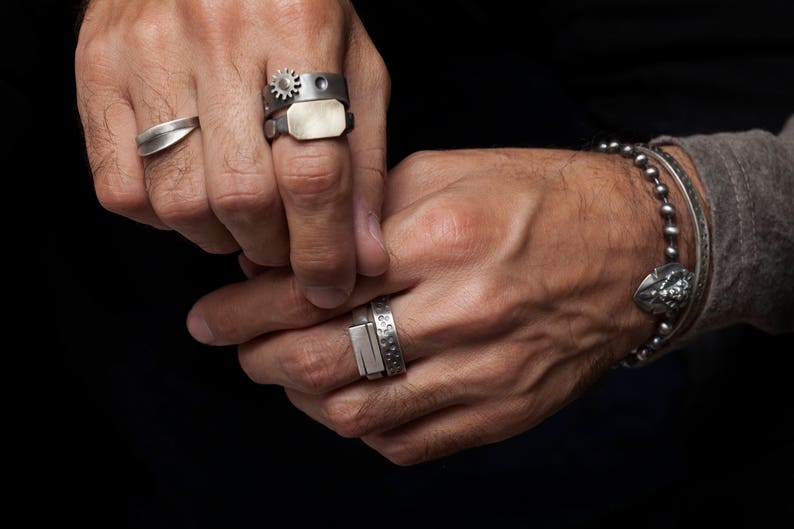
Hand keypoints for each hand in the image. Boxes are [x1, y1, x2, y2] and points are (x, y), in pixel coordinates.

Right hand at [75, 0, 389, 307]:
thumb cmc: (296, 10)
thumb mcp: (354, 68)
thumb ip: (363, 161)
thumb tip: (364, 256)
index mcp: (296, 26)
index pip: (312, 171)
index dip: (324, 247)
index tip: (330, 286)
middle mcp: (215, 36)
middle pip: (242, 196)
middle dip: (273, 247)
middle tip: (287, 246)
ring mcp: (145, 54)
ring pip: (179, 201)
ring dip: (220, 236)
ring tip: (244, 218)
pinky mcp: (96, 73)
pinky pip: (121, 189)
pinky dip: (163, 217)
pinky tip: (193, 192)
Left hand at [186, 147, 698, 463]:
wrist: (635, 252)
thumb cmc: (541, 199)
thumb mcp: (451, 172)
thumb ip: (365, 210)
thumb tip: (287, 250)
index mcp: (442, 239)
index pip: (315, 286)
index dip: (247, 306)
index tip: (211, 313)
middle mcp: (463, 312)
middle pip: (325, 359)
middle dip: (258, 357)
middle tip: (235, 347)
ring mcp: (486, 374)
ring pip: (358, 412)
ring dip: (301, 398)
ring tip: (283, 372)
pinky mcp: (503, 414)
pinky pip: (407, 443)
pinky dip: (359, 427)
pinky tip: (347, 400)